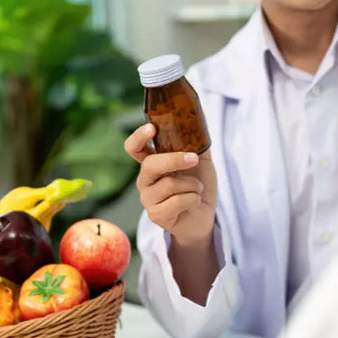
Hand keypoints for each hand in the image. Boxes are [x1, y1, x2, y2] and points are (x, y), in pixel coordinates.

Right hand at [125, 124, 217, 245]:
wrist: (204, 216)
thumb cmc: (198, 187)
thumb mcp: (201, 161)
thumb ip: (197, 143)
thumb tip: (199, 121)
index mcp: (152, 163)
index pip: (134, 148)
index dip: (138, 137)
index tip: (151, 129)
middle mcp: (145, 179)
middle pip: (151, 164)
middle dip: (175, 160)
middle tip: (194, 159)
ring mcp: (148, 198)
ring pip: (169, 184)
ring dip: (192, 185)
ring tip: (197, 189)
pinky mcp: (155, 215)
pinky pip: (176, 202)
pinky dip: (193, 199)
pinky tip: (194, 202)